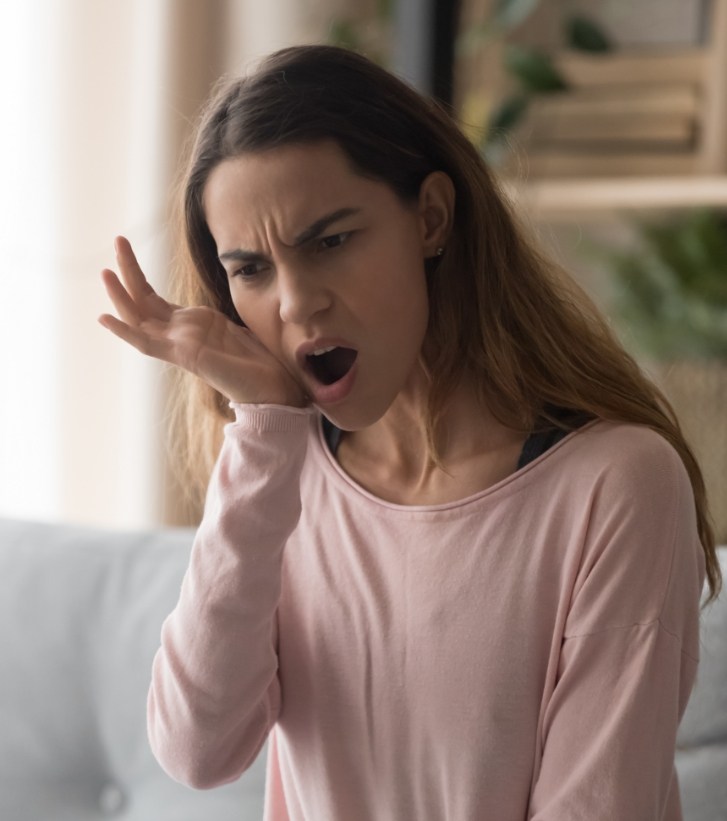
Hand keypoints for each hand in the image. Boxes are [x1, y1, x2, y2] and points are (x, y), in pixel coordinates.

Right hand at [98, 236, 306, 406]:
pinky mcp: (183, 356)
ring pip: (139, 318)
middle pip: (142, 299)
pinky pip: (147, 344)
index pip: (152, 297)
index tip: (124, 248)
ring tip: (105, 272)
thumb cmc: (257, 360)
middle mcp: (178, 334)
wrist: (272, 386)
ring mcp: (178, 345)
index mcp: (189, 325)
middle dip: (128, 270)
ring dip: (120, 295)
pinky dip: (125, 332)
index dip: (137, 274)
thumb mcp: (233, 326)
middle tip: (118, 238)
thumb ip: (216, 317)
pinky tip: (104, 317)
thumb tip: (221, 303)